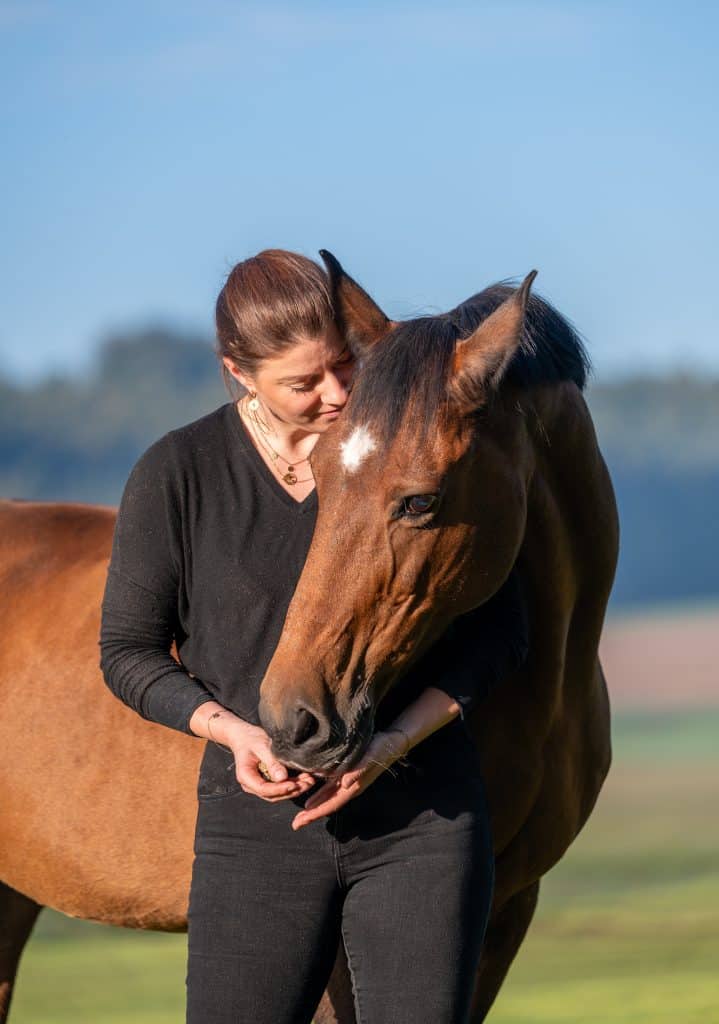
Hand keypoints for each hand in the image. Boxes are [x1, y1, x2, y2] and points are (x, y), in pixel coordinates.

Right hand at [224, 719, 315, 802]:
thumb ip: (272, 762)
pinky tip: (305, 778)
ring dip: (294, 789)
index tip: (294, 785)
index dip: (280, 789)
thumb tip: (282, 778)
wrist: (244, 735)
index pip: (263, 789)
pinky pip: (280, 787)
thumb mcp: (261, 746)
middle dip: (291, 791)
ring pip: (278, 793)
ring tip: (309, 781)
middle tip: (307, 783)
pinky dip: (293, 784)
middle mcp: (251, 785)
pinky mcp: (268, 781)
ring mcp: (259, 784)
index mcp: (246, 776)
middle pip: (272, 795)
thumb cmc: (251, 739)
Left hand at [291, 730, 408, 829]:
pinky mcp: (347, 774)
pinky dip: (320, 795)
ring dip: (315, 807)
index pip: (331, 804)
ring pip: (328, 798)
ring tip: (301, 815)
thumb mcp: (370, 756)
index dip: (316, 813)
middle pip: (327, 805)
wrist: (391, 742)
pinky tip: (312, 796)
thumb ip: (358, 770)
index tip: (301, 822)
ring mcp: (348, 782)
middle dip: (312, 815)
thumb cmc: (381, 748)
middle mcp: (349, 787)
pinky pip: (331, 788)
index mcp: (353, 786)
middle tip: (295, 824)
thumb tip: (345, 783)